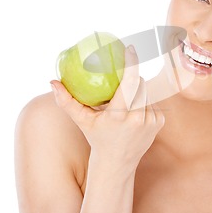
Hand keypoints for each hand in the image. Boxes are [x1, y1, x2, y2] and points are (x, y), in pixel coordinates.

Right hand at [50, 45, 164, 166]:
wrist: (117, 163)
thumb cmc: (97, 138)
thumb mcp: (82, 120)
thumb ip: (66, 102)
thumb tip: (52, 81)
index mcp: (119, 115)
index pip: (129, 82)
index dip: (131, 63)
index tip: (130, 49)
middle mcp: (137, 118)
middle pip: (140, 83)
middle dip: (132, 78)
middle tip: (121, 83)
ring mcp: (151, 121)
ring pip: (147, 92)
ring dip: (137, 92)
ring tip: (125, 104)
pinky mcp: (159, 123)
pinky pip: (153, 102)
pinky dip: (144, 103)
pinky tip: (134, 115)